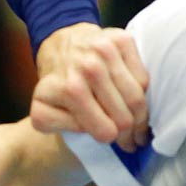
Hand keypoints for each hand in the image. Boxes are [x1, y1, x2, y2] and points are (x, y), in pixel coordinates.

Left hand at [31, 23, 149, 150]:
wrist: (61, 43)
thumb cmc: (56, 81)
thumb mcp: (42, 108)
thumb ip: (56, 124)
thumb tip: (85, 131)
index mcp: (70, 90)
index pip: (105, 129)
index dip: (113, 141)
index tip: (119, 145)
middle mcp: (89, 68)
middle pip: (125, 116)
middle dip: (131, 134)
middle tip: (134, 141)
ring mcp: (106, 51)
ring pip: (138, 97)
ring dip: (142, 117)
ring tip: (139, 126)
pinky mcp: (121, 40)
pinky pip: (143, 77)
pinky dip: (143, 92)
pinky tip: (134, 99)